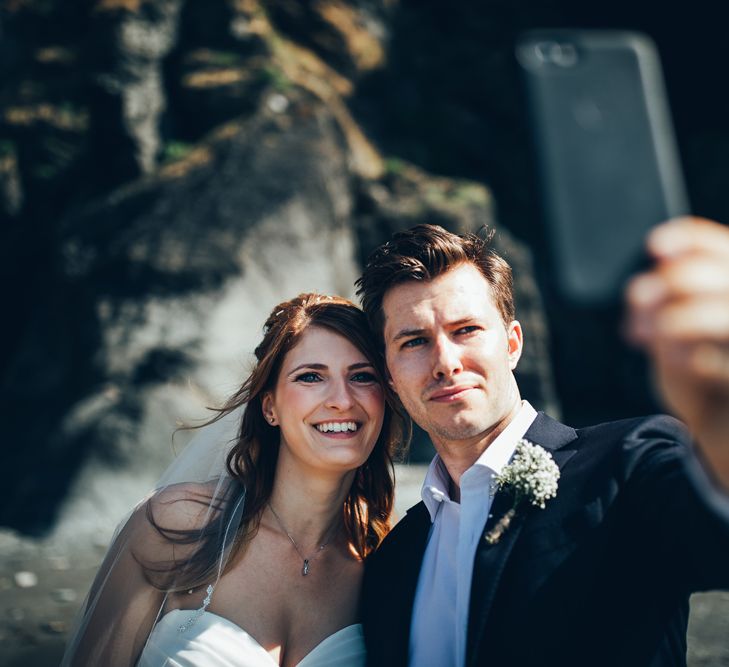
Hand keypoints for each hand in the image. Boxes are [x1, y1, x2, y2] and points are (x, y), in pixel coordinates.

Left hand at [625, 217, 728, 489]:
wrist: (724, 452)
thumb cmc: (703, 387)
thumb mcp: (681, 337)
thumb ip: (674, 299)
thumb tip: (655, 264)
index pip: (728, 250)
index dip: (695, 239)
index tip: (654, 246)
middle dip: (678, 280)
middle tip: (636, 298)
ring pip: (728, 314)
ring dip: (680, 315)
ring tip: (644, 332)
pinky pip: (726, 365)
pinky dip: (693, 355)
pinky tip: (673, 358)